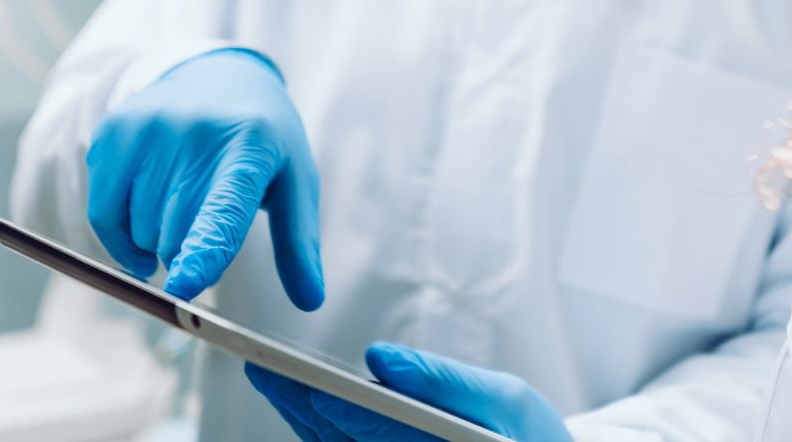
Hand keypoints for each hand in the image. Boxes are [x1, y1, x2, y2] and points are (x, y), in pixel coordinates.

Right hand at [84, 48, 323, 308]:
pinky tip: (144, 230)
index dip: (204, 249)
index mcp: (250, 146)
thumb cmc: (262, 141)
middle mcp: (194, 132)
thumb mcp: (294, 181)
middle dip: (189, 255)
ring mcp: (148, 128)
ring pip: (140, 231)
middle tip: (207, 237)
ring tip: (182, 210)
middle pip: (175, 233)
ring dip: (158, 243)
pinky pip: (103, 214)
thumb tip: (310, 300)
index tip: (184, 287)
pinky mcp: (113, 132)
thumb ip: (298, 243)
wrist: (216, 74)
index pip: (223, 208)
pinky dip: (121, 239)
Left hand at [245, 343, 571, 441]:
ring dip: (300, 418)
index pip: (384, 438)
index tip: (316, 389)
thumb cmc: (528, 437)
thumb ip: (443, 381)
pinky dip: (320, 429)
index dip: (348, 414)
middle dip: (303, 407)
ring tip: (269, 378)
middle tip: (263, 371)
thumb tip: (379, 358)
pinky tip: (299, 403)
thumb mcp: (506, 401)